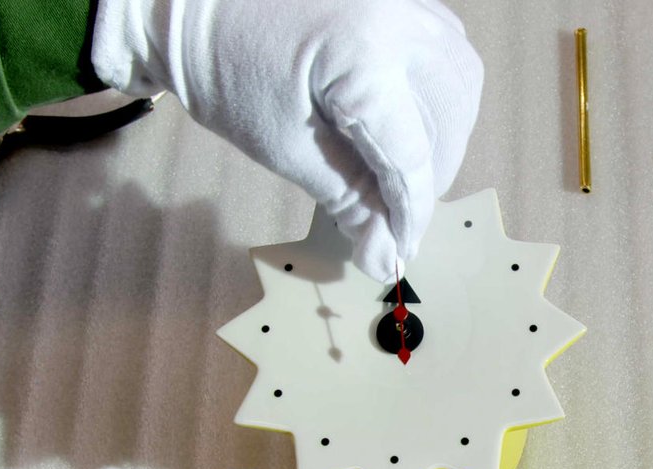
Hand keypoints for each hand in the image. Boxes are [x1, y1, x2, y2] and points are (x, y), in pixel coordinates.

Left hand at [91, 0, 483, 282]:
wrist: (193, 4)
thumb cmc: (227, 70)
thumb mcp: (286, 147)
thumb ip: (349, 200)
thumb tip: (387, 258)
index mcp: (368, 52)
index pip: (413, 154)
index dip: (409, 215)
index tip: (397, 254)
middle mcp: (403, 19)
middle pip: (447, 124)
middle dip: (424, 180)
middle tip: (389, 216)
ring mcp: (409, 3)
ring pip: (459, 90)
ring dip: (439, 141)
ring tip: (397, 172)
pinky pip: (448, 55)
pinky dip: (436, 99)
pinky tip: (407, 121)